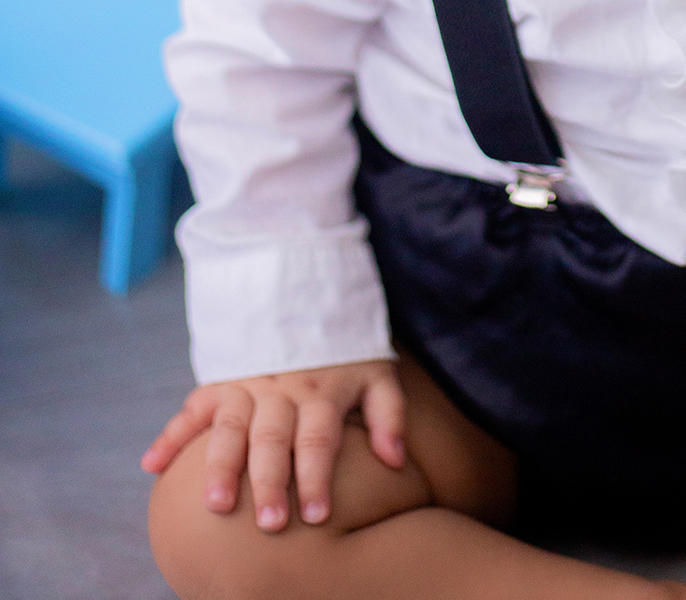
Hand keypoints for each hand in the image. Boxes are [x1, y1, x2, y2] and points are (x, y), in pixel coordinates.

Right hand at [141, 358, 404, 531]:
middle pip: (273, 437)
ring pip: (231, 425)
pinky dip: (171, 434)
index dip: (316, 475)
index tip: (316, 515)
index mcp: (321, 393)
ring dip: (221, 464)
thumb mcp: (379, 374)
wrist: (310, 299)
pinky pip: (193, 406)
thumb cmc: (349, 354)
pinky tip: (153, 465)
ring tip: (216, 504)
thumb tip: (395, 461)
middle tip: (268, 523)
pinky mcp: (223, 381)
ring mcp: (248, 385)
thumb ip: (390, 416)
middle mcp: (282, 390)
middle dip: (269, 481)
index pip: (318, 438)